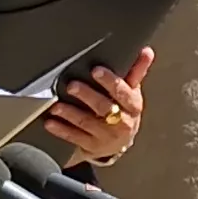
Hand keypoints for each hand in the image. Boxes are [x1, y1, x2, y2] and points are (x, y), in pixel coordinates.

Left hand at [45, 48, 153, 165]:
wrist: (120, 141)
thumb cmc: (125, 110)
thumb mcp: (132, 91)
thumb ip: (136, 71)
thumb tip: (147, 51)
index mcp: (133, 105)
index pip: (122, 92)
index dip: (110, 81)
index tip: (96, 70)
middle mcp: (123, 122)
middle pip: (104, 108)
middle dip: (87, 96)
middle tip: (72, 86)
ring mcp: (107, 137)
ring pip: (87, 124)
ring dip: (71, 114)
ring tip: (56, 106)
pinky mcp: (92, 147)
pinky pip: (75, 139)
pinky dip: (62, 131)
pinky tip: (50, 123)